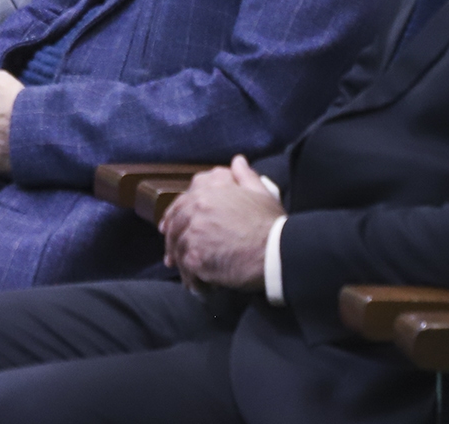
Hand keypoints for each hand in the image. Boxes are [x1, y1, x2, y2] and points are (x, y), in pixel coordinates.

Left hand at [159, 156, 281, 292]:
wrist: (278, 253)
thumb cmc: (272, 224)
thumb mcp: (261, 192)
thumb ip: (244, 175)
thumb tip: (237, 161)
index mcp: (208, 190)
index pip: (181, 201)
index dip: (175, 215)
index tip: (169, 227)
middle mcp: (196, 207)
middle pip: (175, 225)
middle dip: (173, 241)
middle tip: (173, 257)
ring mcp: (193, 233)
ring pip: (178, 249)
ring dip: (183, 263)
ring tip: (192, 277)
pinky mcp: (196, 258)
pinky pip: (187, 271)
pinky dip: (192, 281)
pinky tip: (201, 288)